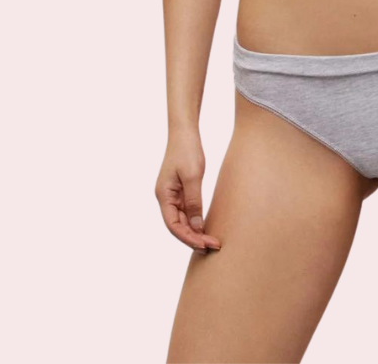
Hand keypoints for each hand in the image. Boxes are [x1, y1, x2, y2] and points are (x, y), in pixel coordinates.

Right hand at [155, 127, 222, 252]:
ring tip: (212, 242)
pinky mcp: (180, 190)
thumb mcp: (193, 176)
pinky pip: (187, 211)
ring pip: (182, 220)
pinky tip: (206, 227)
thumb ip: (194, 201)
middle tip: (213, 246)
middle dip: (194, 238)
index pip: (173, 225)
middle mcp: (165, 197)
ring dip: (195, 232)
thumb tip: (196, 226)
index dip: (188, 238)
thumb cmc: (187, 150)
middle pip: (177, 226)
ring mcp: (172, 194)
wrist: (185, 131)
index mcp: (163, 195)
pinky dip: (195, 221)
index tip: (204, 244)